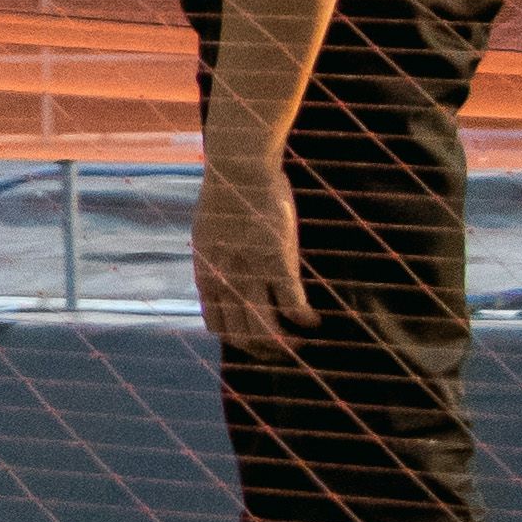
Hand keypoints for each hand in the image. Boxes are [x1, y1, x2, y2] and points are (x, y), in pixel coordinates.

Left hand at [192, 158, 308, 355]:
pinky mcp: (276, 263)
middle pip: (241, 337)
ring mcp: (249, 274)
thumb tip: (225, 273)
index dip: (239, 341)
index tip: (259, 342)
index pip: (217, 326)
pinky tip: (315, 321)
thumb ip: (217, 260)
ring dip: (286, 345)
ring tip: (302, 343)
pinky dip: (306, 320)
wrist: (238, 169)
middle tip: (287, 350)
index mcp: (206, 274)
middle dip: (265, 351)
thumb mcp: (209, 234)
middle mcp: (223, 280)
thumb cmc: (228, 196)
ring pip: (266, 330)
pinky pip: (293, 306)